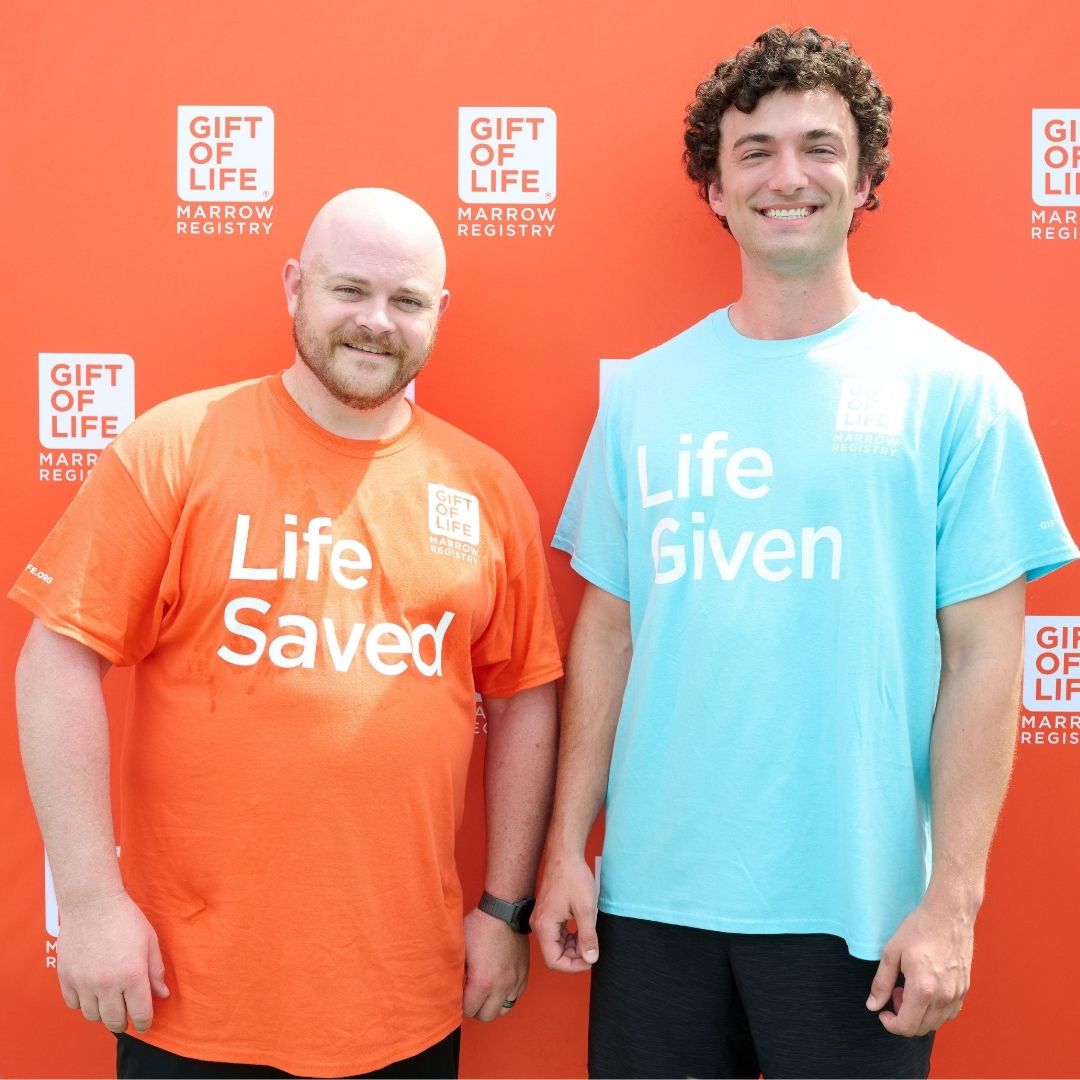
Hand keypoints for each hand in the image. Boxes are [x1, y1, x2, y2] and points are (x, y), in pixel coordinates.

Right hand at [57, 891, 169, 1032]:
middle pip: (114, 1021)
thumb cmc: (125, 919)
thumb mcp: (150, 942)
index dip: (145, 1023)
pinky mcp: (66, 978)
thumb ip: (156, 971)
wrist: (92, 904)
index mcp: (132, 975)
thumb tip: (162, 994)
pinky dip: (83, 1003)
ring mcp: (84, 983)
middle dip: (123, 1022)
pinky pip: (73, 1004)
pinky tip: (91, 991)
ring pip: (92, 1016)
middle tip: (127, 1014)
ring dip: (103, 1012)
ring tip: (110, 1000)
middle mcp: (107, 984)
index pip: (140, 1013)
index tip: (145, 1024)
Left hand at [462, 907, 528, 1021]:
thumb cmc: (479, 927)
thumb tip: (448, 986)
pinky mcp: (524, 974)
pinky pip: (516, 996)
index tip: (458, 996)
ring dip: (493, 1004)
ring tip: (485, 992)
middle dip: (475, 1009)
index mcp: (482, 983)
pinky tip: (498, 983)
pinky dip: (507, 995)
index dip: (460, 1005)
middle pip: (486, 1016)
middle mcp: (501, 987)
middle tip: (470, 995)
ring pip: (503, 1009)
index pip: (469, 1011)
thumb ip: (454, 972)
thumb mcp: (459, 949)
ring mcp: (515, 981)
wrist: (504, 912)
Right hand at [531, 853, 598, 972]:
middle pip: (555, 954)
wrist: (565, 854)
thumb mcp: (585, 909)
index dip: (574, 966)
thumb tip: (591, 958)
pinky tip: (582, 930)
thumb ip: (588, 936)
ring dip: (573, 947)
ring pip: (556, 945)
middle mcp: (539, 925)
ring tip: (590, 939)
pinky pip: (557, 934)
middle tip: (593, 949)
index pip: (554, 961)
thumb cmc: (574, 877)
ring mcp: (542, 919)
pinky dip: (570, 937)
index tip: (591, 960)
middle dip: (575, 956)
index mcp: (544, 926)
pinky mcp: (547, 913)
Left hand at [866, 898, 972, 1035]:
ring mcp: (957, 995)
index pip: (907, 1026)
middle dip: (903, 1017)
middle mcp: (943, 997)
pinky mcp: (965, 990)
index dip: (890, 1024)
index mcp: (923, 989)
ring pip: (936, 1023)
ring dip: (919, 1014)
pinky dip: (934, 1010)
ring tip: (909, 988)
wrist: (949, 915)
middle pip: (921, 1028)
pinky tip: (926, 989)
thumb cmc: (919, 929)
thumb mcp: (891, 952)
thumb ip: (881, 983)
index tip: (882, 1011)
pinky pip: (949, 1013)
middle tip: (896, 992)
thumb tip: (873, 1006)